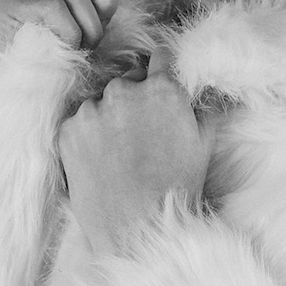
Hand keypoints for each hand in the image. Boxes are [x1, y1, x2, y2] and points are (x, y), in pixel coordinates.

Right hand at [0, 0, 122, 83]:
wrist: (8, 112)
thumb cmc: (52, 83)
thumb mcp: (80, 40)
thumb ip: (91, 10)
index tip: (107, 10)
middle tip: (95, 36)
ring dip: (89, 23)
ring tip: (81, 49)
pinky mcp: (2, 11)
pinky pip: (55, 7)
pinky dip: (71, 32)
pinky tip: (64, 52)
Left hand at [59, 47, 212, 250]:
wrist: (136, 227)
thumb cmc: (176, 186)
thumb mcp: (203, 144)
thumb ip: (208, 108)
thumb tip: (217, 92)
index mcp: (162, 89)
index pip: (159, 58)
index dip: (160, 70)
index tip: (157, 80)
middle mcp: (124, 91)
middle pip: (128, 80)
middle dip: (134, 98)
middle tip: (141, 130)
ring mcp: (92, 110)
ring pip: (100, 101)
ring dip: (108, 116)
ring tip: (120, 152)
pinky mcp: (68, 131)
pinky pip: (78, 122)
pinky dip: (86, 135)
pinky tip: (100, 159)